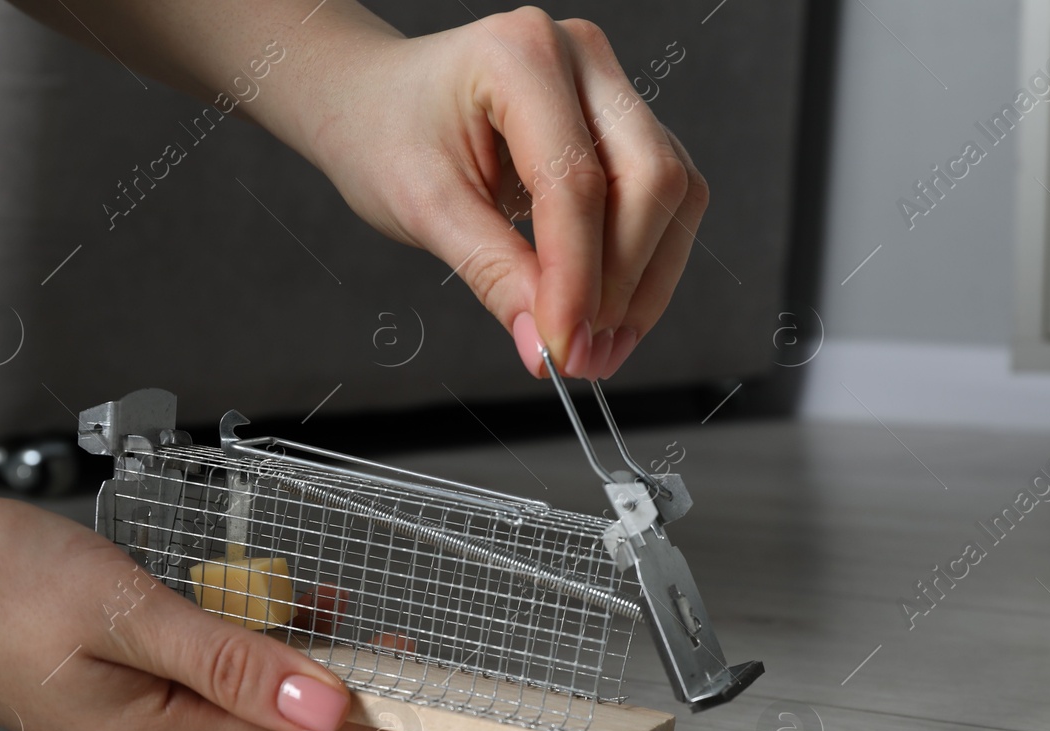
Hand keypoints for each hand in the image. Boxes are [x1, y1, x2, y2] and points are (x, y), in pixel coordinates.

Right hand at [0, 495, 422, 730]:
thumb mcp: (130, 611)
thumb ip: (233, 660)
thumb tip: (324, 703)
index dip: (376, 721)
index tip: (435, 704)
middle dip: (350, 699)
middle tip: (399, 653)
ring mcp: (138, 726)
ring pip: (253, 712)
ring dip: (303, 669)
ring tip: (347, 619)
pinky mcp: (127, 694)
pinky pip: (215, 686)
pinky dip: (255, 649)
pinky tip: (276, 604)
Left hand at [295, 6, 708, 379]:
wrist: (376, 103)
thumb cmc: (387, 135)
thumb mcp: (425, 208)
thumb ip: (493, 275)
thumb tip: (548, 349)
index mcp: (520, 54)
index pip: (575, 182)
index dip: (577, 278)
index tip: (563, 349)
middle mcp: (581, 57)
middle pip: (648, 180)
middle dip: (622, 283)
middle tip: (582, 357)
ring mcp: (612, 87)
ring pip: (672, 194)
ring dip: (644, 283)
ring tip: (597, 348)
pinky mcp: (627, 126)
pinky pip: (666, 201)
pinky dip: (644, 267)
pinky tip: (608, 314)